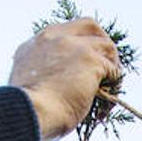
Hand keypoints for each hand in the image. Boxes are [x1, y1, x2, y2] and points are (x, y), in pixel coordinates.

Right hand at [9, 18, 121, 140]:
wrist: (30, 114)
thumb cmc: (27, 111)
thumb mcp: (26, 85)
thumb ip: (40, 76)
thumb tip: (53, 88)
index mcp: (35, 45)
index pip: (64, 32)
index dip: (80, 45)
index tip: (85, 64)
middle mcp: (54, 38)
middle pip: (90, 26)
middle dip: (102, 43)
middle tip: (107, 65)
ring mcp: (73, 45)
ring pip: (106, 46)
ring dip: (112, 66)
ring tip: (110, 86)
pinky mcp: (90, 59)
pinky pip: (113, 69)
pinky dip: (114, 83)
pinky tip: (108, 99)